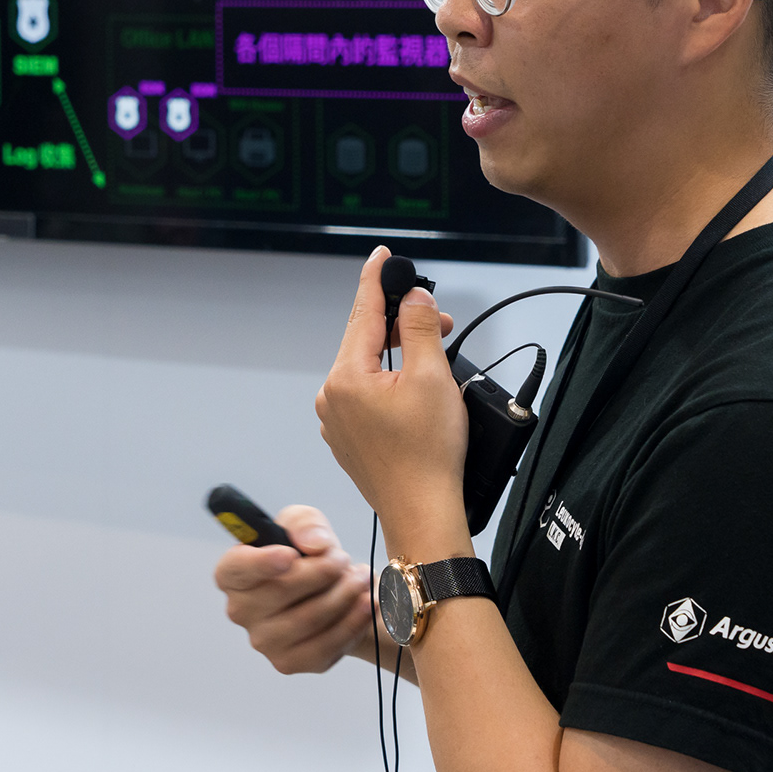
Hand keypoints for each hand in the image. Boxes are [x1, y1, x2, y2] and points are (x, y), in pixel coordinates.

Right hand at [214, 505, 372, 674]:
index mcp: (234, 573)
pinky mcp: (289, 662)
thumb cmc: (310, 555)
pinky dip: (351, 623)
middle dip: (322, 572)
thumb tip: (314, 544)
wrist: (334, 590)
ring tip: (361, 578)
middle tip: (343, 559)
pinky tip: (365, 604)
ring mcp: (263, 641)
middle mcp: (240, 610)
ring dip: (343, 596)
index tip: (290, 555)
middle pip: (280, 593)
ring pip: (307, 620)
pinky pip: (324, 647)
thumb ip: (305, 524)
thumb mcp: (306, 524)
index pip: (234, 570)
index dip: (260, 563)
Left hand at [315, 248, 471, 558]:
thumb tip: (414, 300)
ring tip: (435, 364)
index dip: (376, 280)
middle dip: (404, 326)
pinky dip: (391, 385)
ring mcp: (337, 421)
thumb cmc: (428, 455)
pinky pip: (367, 396)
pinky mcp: (348, 438)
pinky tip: (417, 394)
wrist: (424, 514)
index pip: (364, 313)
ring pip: (369, 369)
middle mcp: (332, 396)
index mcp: (346, 377)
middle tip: (440, 322)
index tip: (381, 257)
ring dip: (401, 358)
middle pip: (368, 341)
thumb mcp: (434, 378)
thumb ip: (421, 329)